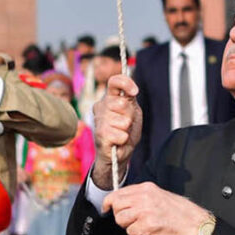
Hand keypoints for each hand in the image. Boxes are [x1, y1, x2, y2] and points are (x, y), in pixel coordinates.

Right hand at [92, 73, 142, 188]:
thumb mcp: (133, 111)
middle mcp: (101, 106)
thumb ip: (130, 99)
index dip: (125, 83)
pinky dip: (124, 139)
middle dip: (130, 115)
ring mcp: (99, 120)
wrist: (120, 152)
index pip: (114, 82)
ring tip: (122, 132)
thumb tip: (130, 92)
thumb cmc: (126, 130)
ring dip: (127, 129)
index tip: (135, 92)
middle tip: (127, 124)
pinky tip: (117, 141)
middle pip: (122, 103)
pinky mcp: (100, 134)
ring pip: (123, 120)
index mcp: (110, 97)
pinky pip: (121, 134)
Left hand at [103, 181, 208, 234]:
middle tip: (129, 221)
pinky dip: (137, 234)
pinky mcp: (147, 225)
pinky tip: (147, 231)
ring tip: (140, 226)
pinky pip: (130, 231)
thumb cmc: (178, 211)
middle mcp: (144, 197)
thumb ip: (141, 196)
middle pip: (116, 205)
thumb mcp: (159, 195)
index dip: (109, 202)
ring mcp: (145, 211)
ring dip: (127, 226)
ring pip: (120, 219)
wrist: (193, 223)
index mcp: (146, 188)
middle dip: (119, 215)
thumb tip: (122, 202)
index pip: (118, 193)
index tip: (106, 208)